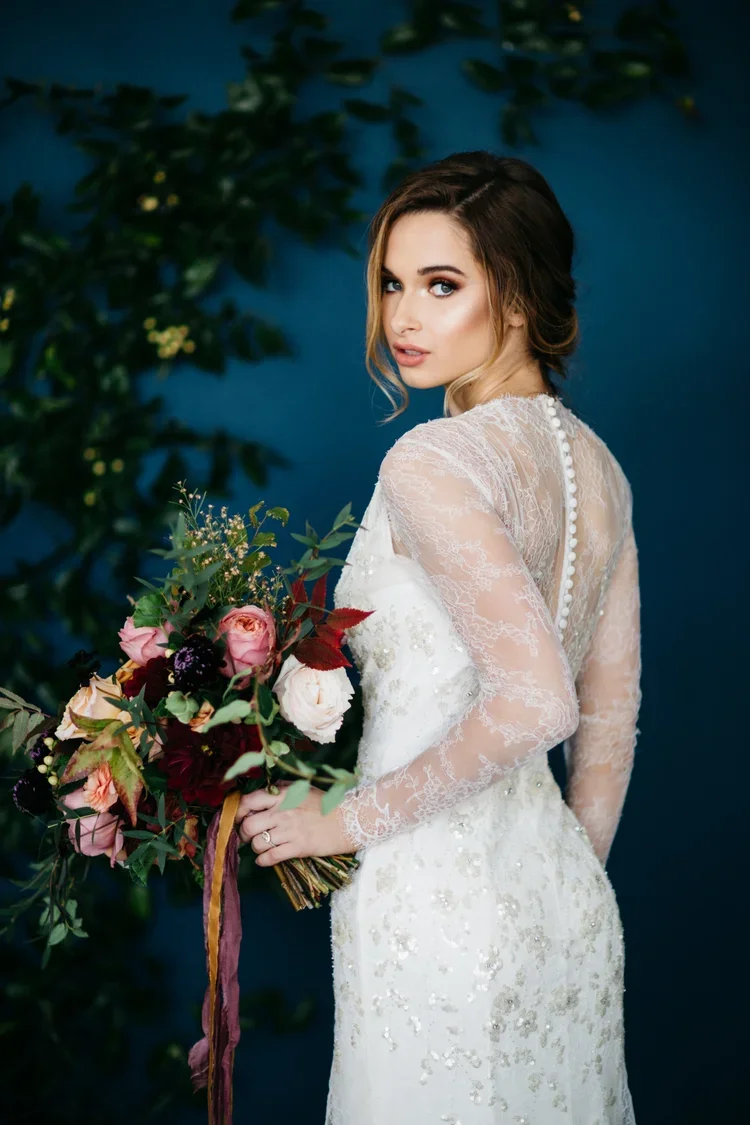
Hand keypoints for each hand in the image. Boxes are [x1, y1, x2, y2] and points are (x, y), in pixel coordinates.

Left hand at [234, 782, 352, 866]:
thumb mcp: (302, 789)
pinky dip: (263, 860)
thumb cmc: (324, 804)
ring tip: (262, 846)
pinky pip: (270, 857)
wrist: (349, 820)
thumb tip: (259, 795)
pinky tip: (265, 858)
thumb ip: (280, 790)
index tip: (238, 817)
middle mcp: (283, 813)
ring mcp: (290, 831)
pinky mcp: (298, 848)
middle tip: (248, 835)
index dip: (238, 811)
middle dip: (243, 833)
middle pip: (248, 825)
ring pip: (257, 843)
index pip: (249, 802)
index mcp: (282, 796)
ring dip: (255, 847)